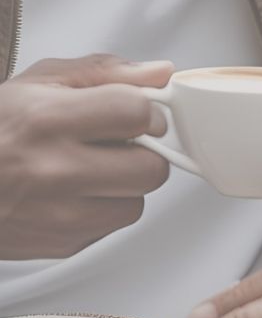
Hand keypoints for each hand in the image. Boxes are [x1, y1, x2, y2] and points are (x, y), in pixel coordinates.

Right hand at [0, 53, 172, 259]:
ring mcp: (57, 215)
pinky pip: (110, 226)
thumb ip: (107, 72)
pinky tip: (77, 189)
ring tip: (95, 165)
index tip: (140, 111)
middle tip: (124, 141)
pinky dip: (104, 207)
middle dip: (145, 151)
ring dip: (126, 183)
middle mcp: (55, 171)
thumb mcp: (44, 79)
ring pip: (136, 203)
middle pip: (149, 168)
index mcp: (51, 120)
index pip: (136, 113)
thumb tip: (160, 73)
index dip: (148, 109)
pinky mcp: (60, 245)